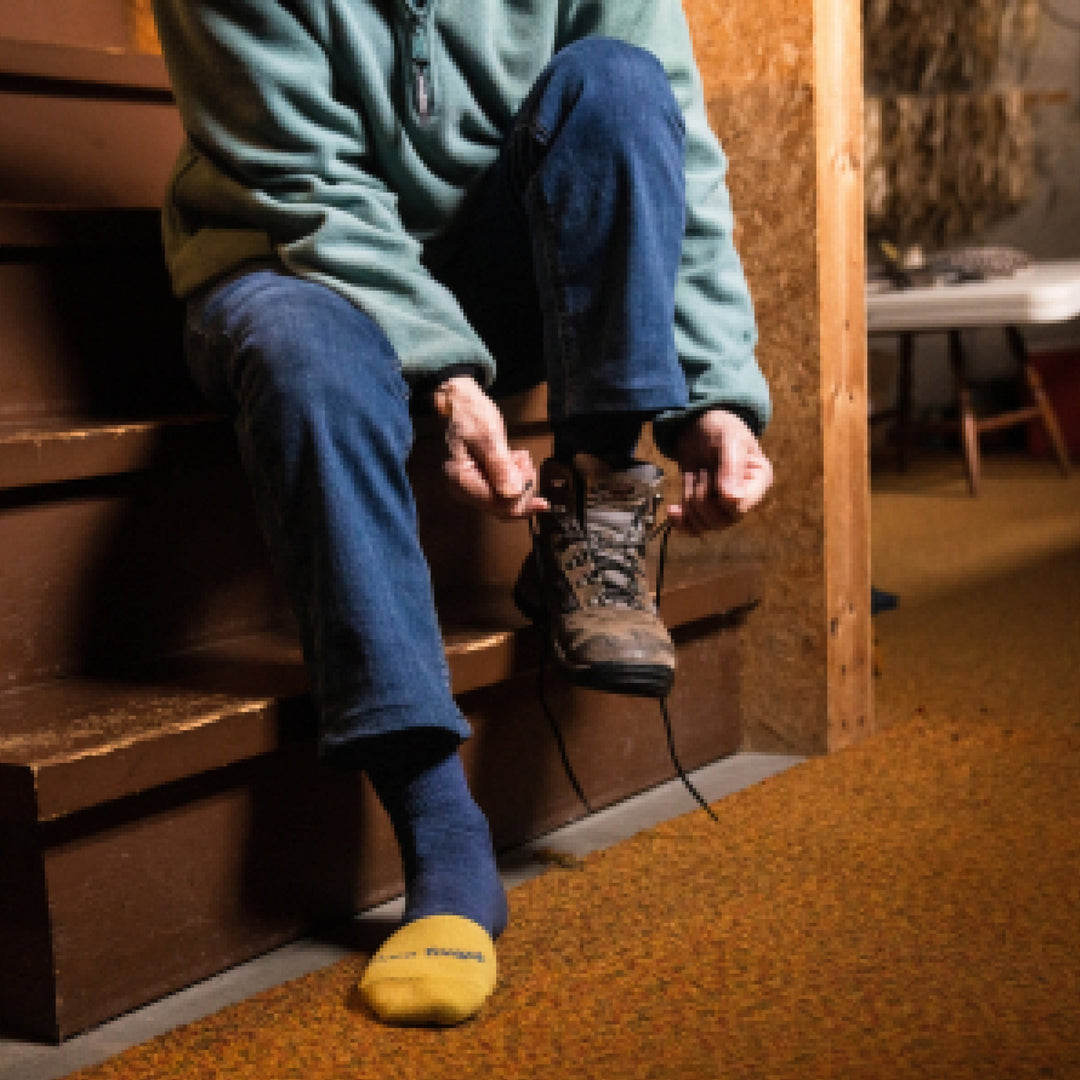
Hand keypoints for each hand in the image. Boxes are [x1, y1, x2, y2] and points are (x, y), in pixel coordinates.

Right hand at [431, 375, 548, 518]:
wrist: (460, 403)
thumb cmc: (470, 414)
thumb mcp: (488, 436)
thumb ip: (499, 466)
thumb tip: (512, 495)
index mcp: (460, 481)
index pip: (498, 505)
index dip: (521, 495)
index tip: (530, 472)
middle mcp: (463, 490)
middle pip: (503, 507)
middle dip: (521, 488)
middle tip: (526, 462)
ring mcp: (471, 488)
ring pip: (506, 501)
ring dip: (520, 482)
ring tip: (521, 458)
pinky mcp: (479, 482)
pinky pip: (503, 491)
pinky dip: (514, 478)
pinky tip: (517, 461)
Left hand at [667, 408, 772, 533]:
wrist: (698, 424)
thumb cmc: (719, 427)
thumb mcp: (728, 440)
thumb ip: (731, 467)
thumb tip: (731, 500)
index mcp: (758, 480)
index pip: (741, 508)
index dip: (721, 500)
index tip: (711, 477)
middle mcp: (745, 496)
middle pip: (722, 520)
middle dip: (702, 499)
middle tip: (701, 472)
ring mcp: (724, 504)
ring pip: (706, 525)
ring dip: (690, 504)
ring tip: (693, 478)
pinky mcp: (704, 506)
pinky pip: (694, 527)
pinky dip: (681, 522)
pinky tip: (673, 511)